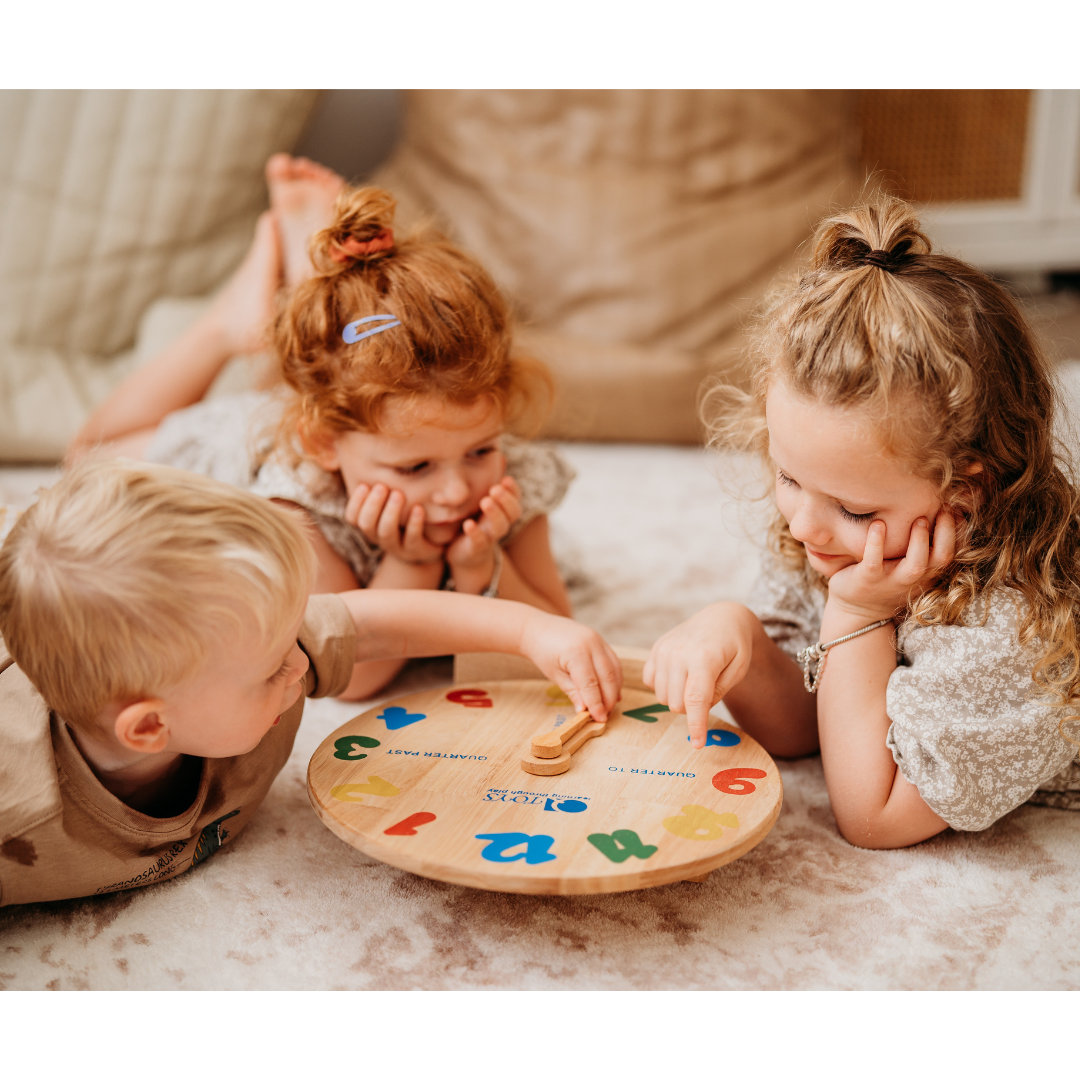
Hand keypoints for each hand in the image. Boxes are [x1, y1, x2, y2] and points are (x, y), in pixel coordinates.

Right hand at [345, 483, 443, 564]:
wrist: (431, 543)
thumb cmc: (408, 515)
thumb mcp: (393, 501)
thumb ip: (384, 486)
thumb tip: (371, 455)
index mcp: (371, 524)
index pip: (352, 517)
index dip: (355, 502)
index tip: (364, 484)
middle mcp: (380, 537)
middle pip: (367, 524)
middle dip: (372, 505)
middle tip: (382, 487)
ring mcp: (397, 546)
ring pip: (386, 532)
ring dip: (390, 513)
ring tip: (398, 494)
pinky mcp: (416, 550)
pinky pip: (412, 539)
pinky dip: (414, 523)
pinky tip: (419, 508)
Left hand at [445, 476, 521, 573]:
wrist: (465, 555)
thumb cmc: (474, 522)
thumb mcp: (480, 501)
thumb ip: (488, 482)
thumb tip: (500, 455)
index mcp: (503, 512)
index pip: (515, 500)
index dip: (513, 491)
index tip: (506, 479)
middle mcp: (500, 524)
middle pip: (513, 513)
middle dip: (506, 500)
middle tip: (495, 489)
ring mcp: (489, 537)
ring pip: (499, 528)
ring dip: (495, 514)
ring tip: (485, 502)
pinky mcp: (476, 549)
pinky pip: (479, 542)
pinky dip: (475, 534)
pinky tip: (469, 524)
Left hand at [518, 609, 621, 721]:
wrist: (539, 628)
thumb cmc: (542, 652)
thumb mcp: (554, 674)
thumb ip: (572, 691)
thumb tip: (584, 710)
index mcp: (576, 652)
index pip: (591, 684)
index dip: (597, 703)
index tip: (599, 719)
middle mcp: (591, 644)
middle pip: (608, 677)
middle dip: (609, 699)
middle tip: (605, 715)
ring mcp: (598, 640)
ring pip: (614, 669)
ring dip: (615, 689)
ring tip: (609, 706)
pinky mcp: (601, 640)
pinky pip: (613, 661)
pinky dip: (615, 677)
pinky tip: (612, 690)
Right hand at [643, 603, 754, 748]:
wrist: (720, 618)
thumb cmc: (734, 646)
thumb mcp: (738, 669)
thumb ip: (718, 692)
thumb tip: (697, 711)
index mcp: (703, 657)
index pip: (695, 700)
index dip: (696, 725)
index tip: (698, 744)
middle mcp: (678, 653)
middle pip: (677, 704)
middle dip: (692, 707)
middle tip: (707, 690)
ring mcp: (663, 650)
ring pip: (663, 697)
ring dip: (679, 697)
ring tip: (695, 680)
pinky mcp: (655, 650)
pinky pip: (651, 683)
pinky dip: (665, 686)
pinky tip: (679, 675)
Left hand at [827, 508, 955, 621]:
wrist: (855, 611)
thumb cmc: (883, 579)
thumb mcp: (905, 565)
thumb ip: (918, 544)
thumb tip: (927, 507)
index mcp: (926, 572)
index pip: (951, 552)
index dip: (958, 531)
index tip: (955, 508)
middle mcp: (914, 578)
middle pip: (942, 557)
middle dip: (947, 533)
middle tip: (943, 508)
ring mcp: (891, 581)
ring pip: (915, 565)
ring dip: (920, 541)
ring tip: (919, 519)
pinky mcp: (867, 580)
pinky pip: (874, 562)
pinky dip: (876, 543)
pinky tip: (878, 525)